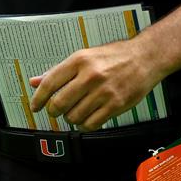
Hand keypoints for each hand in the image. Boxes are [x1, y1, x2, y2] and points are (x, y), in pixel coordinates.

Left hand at [29, 37, 162, 130]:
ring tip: (76, 111)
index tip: (35, 106)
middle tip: (56, 110)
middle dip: (54, 111)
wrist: (144, 57)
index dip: (38, 98)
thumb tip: (36, 81)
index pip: (50, 83)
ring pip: (74, 116)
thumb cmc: (114, 56)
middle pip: (59, 103)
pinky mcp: (115, 105)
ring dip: (71, 118)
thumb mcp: (84, 56)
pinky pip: (91, 124)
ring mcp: (103, 91)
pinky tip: (87, 118)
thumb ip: (59, 70)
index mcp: (79, 60)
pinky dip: (85, 124)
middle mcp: (90, 75)